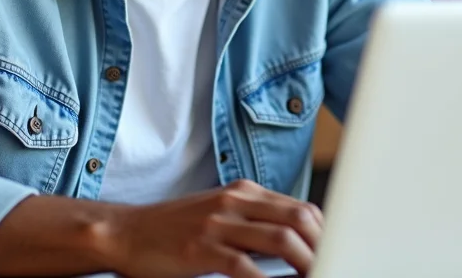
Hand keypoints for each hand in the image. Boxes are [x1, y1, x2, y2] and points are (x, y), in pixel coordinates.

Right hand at [103, 179, 323, 277]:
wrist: (125, 232)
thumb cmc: (173, 228)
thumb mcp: (218, 212)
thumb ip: (253, 220)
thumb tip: (294, 240)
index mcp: (243, 192)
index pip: (301, 207)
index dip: (324, 233)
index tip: (335, 252)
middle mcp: (235, 202)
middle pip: (299, 218)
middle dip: (322, 246)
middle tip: (332, 265)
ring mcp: (218, 224)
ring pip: (281, 239)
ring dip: (306, 263)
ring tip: (315, 277)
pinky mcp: (202, 250)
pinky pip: (245, 267)